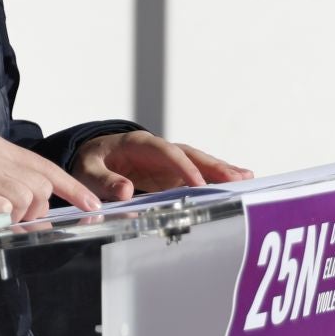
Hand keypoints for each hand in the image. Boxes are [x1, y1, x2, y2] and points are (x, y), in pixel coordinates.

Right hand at [0, 135, 100, 220]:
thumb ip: (17, 177)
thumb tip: (43, 206)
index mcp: (4, 149)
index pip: (48, 168)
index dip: (73, 188)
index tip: (92, 205)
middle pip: (40, 187)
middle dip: (37, 207)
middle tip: (21, 214)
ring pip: (24, 199)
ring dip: (18, 215)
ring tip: (2, 215)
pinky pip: (2, 210)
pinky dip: (2, 218)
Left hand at [71, 131, 251, 201]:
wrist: (90, 159)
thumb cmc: (89, 164)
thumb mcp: (88, 172)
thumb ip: (105, 181)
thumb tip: (125, 191)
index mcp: (137, 144)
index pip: (164, 152)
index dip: (181, 167)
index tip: (197, 184)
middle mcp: (157, 149)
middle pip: (188, 154)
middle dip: (212, 166)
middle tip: (236, 178)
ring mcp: (166, 161)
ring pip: (197, 162)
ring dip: (220, 170)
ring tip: (246, 179)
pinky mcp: (171, 174)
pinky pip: (196, 174)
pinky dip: (215, 178)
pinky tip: (237, 182)